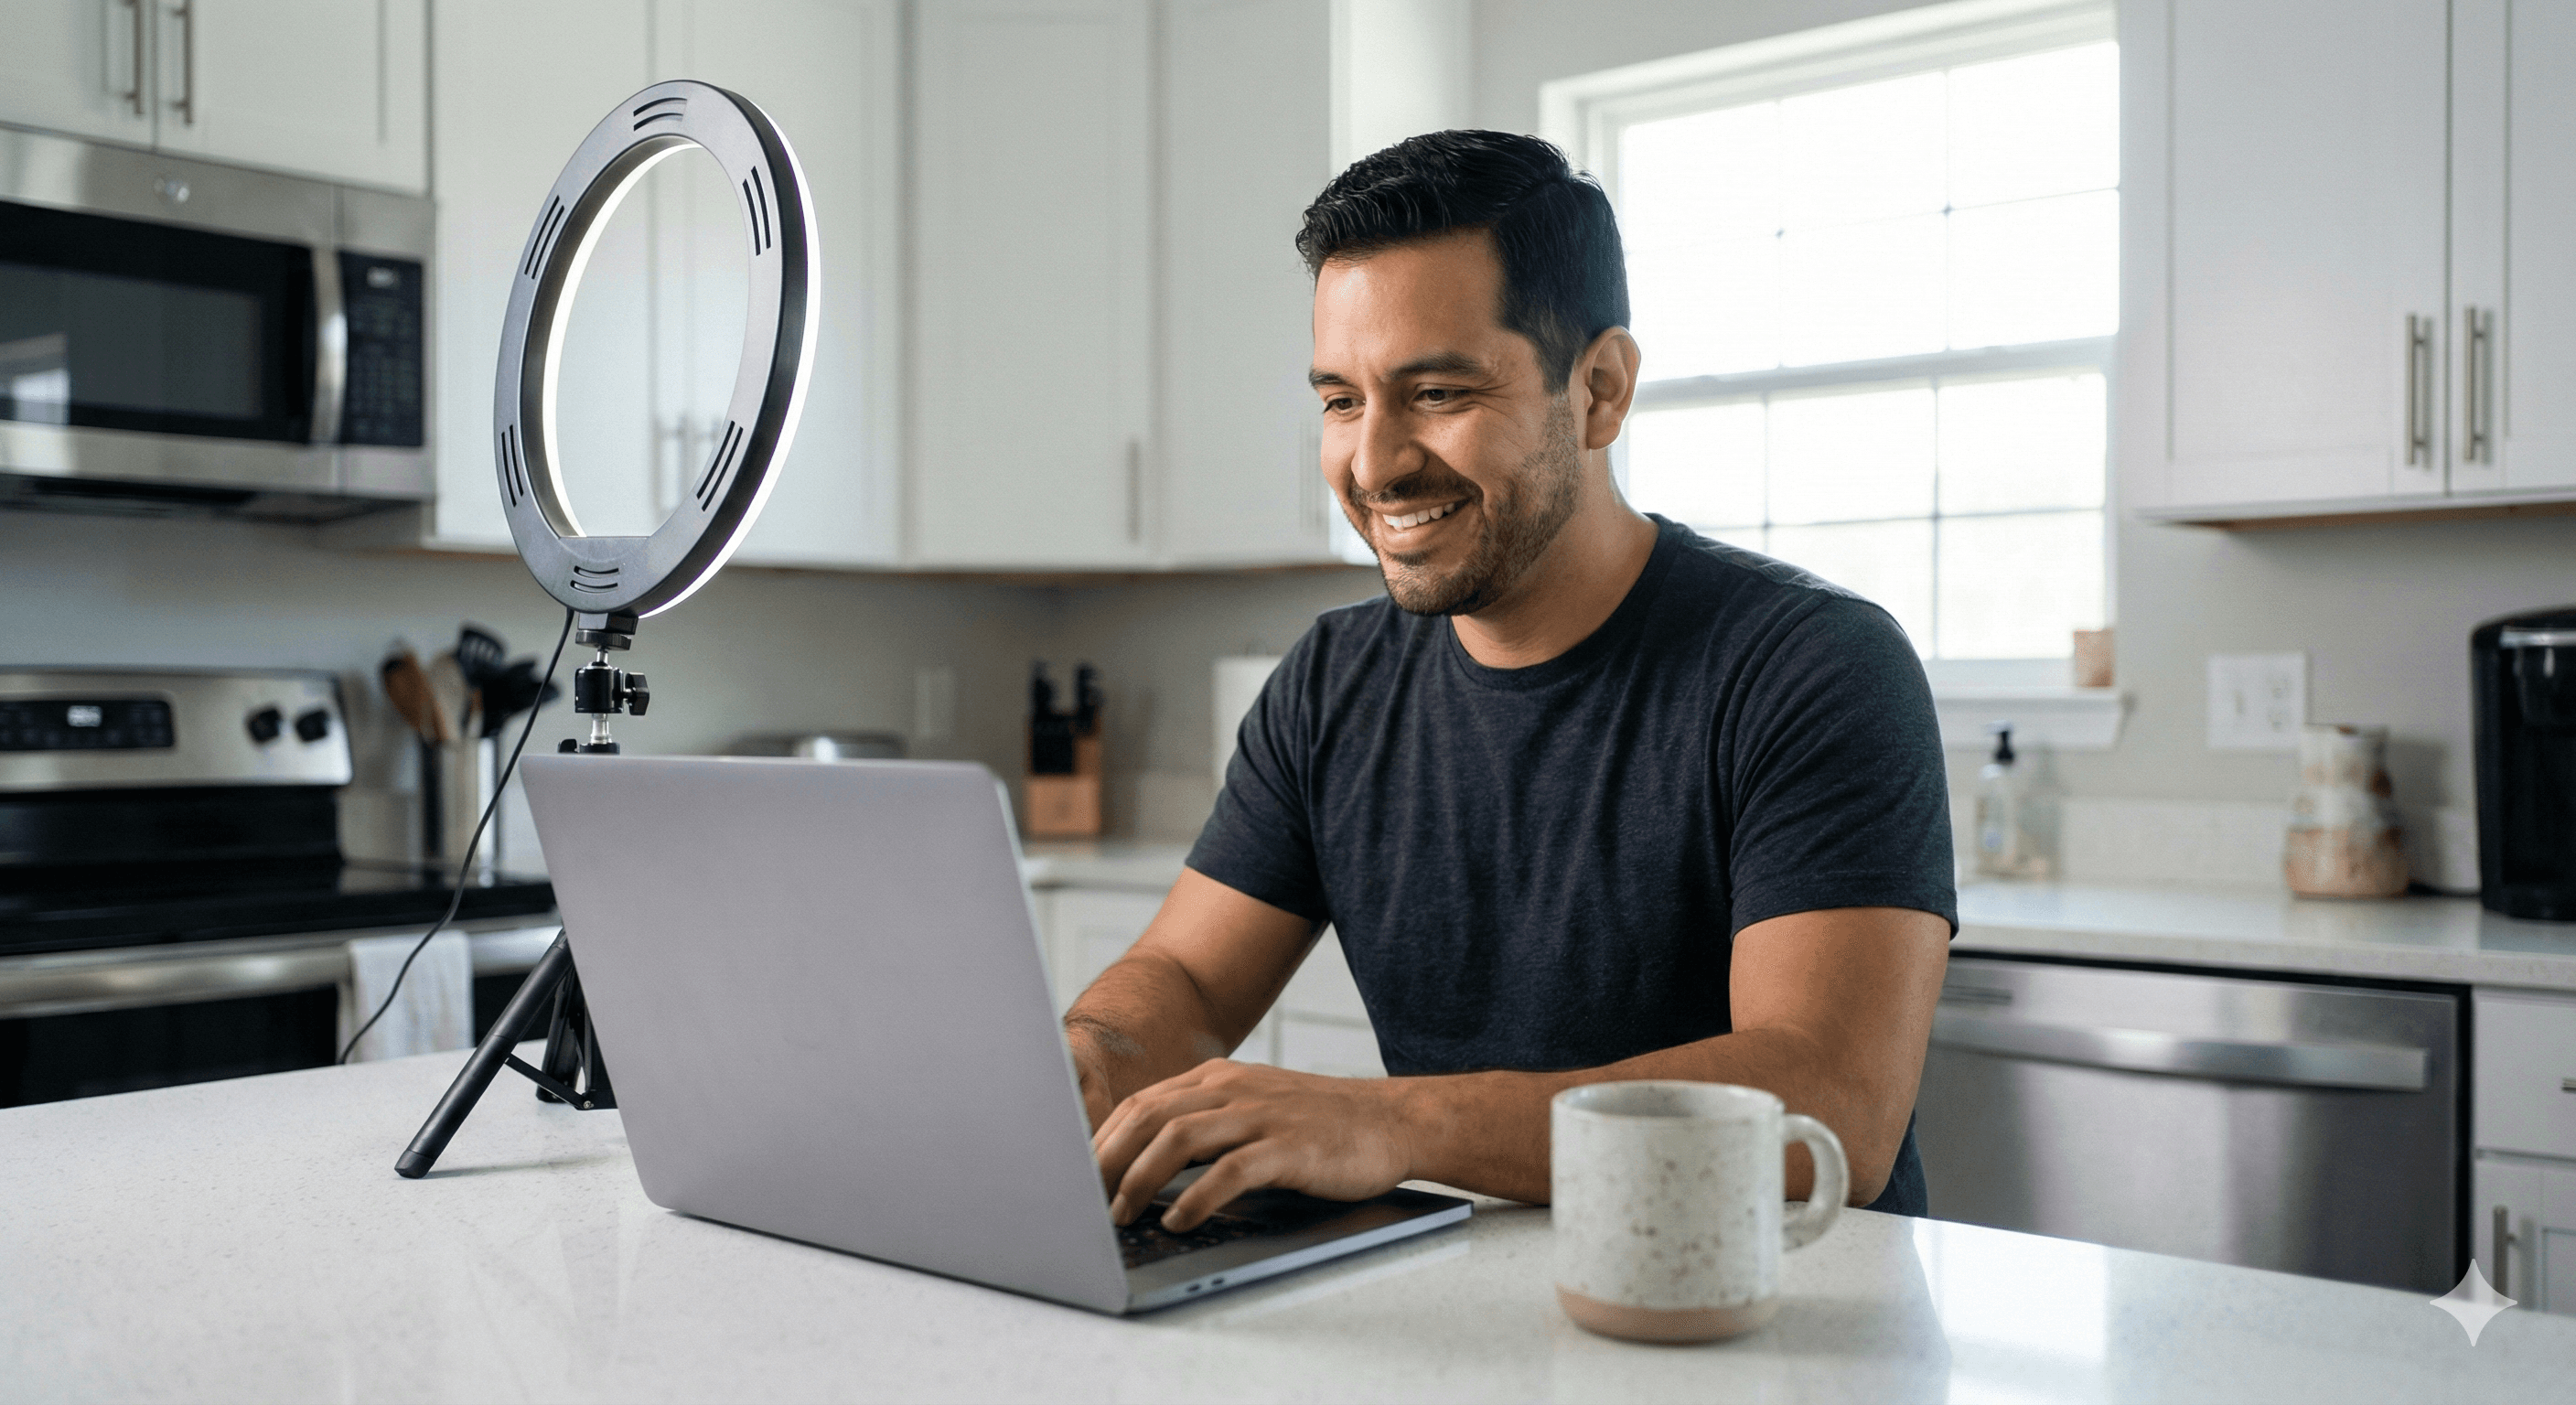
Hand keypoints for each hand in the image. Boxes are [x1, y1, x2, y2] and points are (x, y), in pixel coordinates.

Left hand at [1092, 1060, 1414, 1230]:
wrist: (1389, 1122)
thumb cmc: (1317, 1126)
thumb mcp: (1253, 1110)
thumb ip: (1205, 1126)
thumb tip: (1143, 1165)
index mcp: (1219, 1079)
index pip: (1142, 1104)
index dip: (1101, 1140)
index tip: (1076, 1177)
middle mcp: (1233, 1089)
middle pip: (1148, 1116)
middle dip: (1105, 1160)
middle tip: (1081, 1201)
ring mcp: (1261, 1115)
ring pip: (1179, 1138)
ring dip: (1139, 1179)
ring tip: (1120, 1215)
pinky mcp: (1288, 1146)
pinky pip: (1230, 1170)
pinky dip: (1196, 1198)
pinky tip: (1178, 1221)